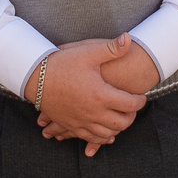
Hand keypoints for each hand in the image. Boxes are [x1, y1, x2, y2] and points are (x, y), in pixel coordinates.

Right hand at [33, 36, 146, 153]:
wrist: (35, 78)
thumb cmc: (62, 63)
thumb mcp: (88, 52)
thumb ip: (111, 49)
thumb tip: (128, 39)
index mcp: (101, 95)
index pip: (130, 104)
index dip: (140, 101)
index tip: (142, 96)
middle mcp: (93, 112)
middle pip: (122, 123)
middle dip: (131, 116)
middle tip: (133, 108)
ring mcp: (82, 121)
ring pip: (108, 134)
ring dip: (118, 128)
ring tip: (121, 118)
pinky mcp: (71, 126)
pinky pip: (91, 138)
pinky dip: (102, 138)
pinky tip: (106, 132)